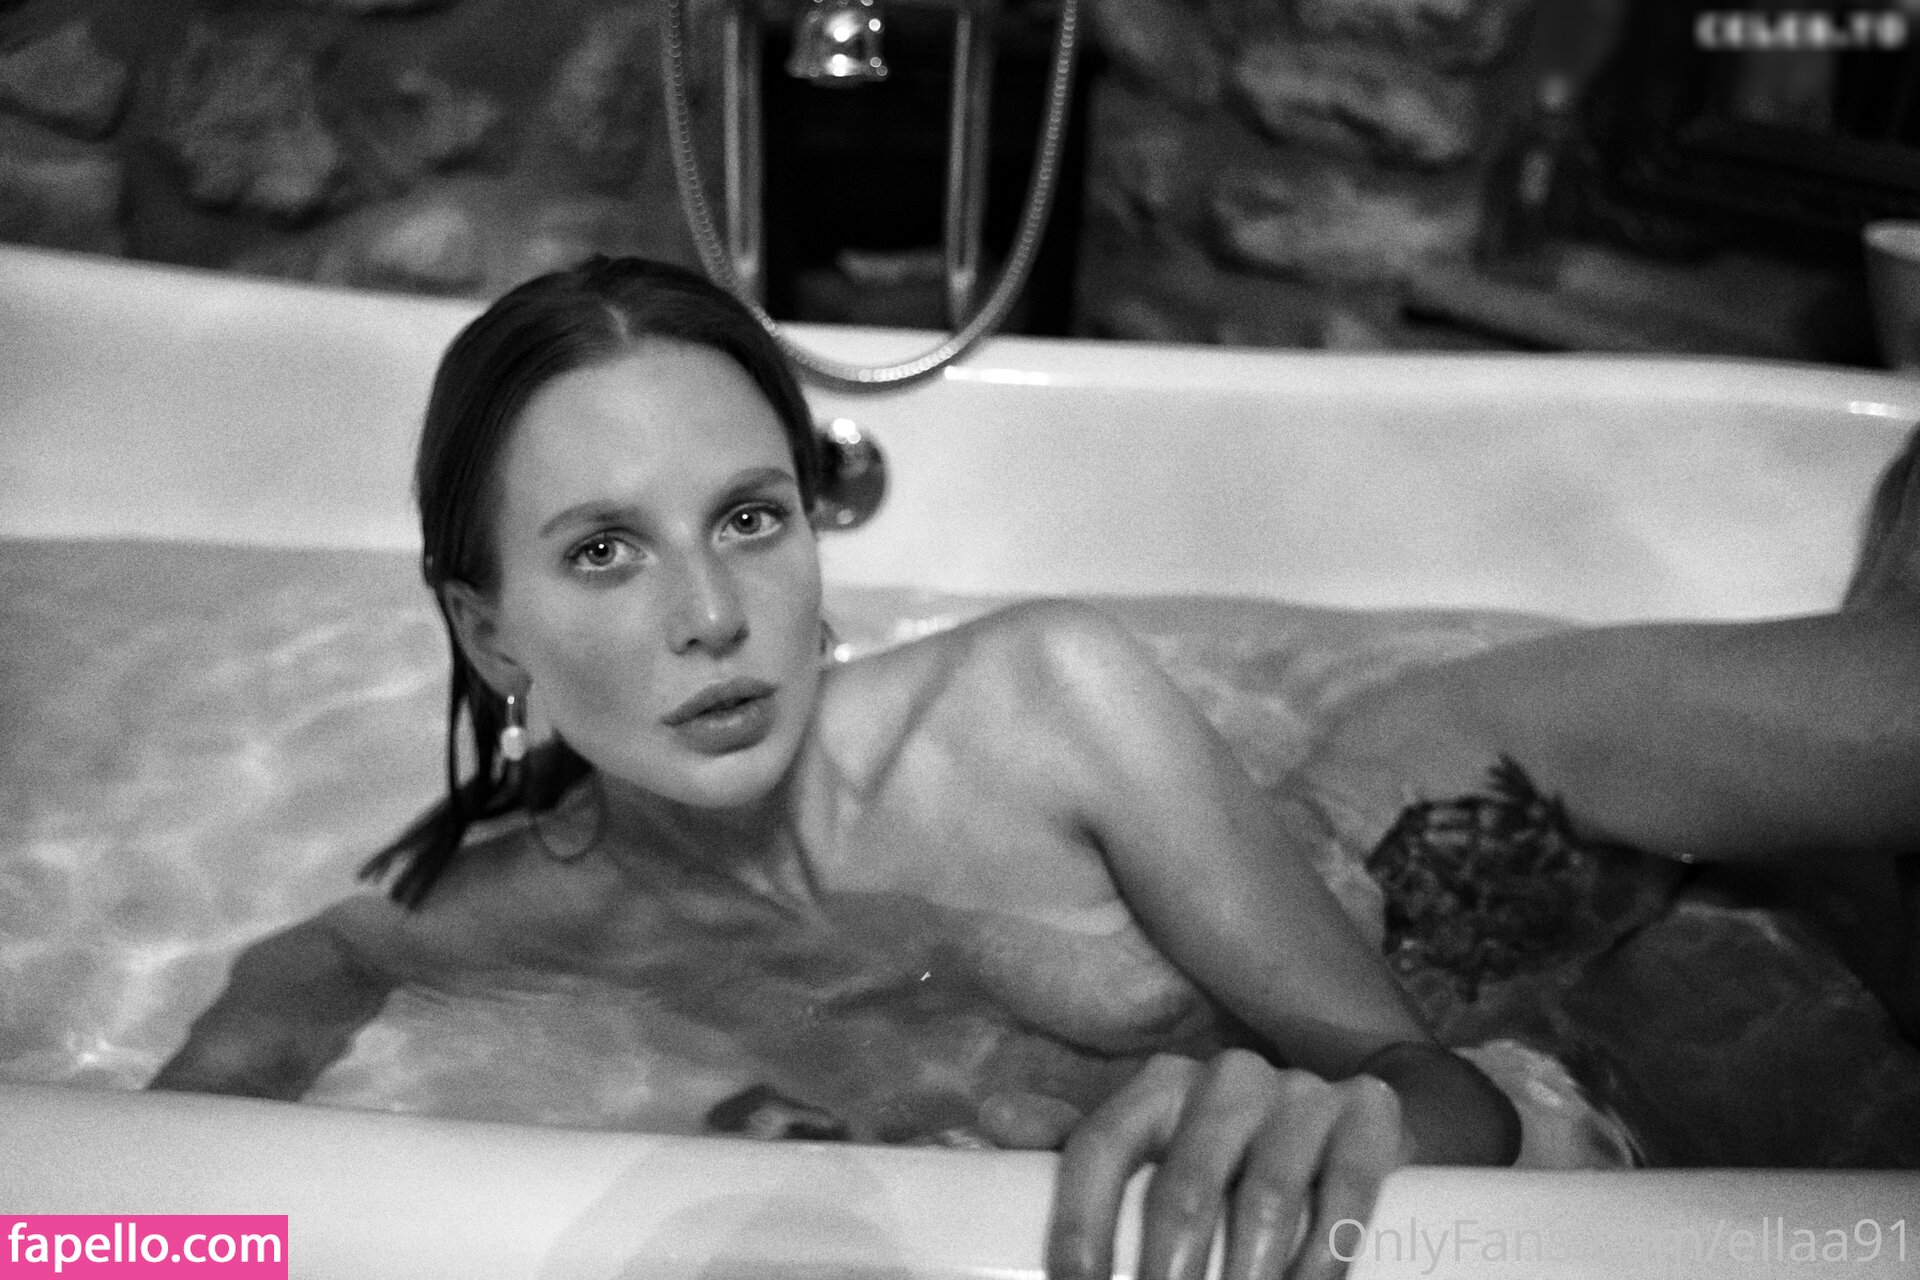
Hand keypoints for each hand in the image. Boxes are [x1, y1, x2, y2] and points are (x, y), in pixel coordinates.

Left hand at [1046, 1050, 1408, 1279]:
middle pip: (1182, 1184)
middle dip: (1167, 1273)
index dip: (1081, 1223)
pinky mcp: (1368, 1115)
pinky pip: (1345, 1191)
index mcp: (1160, 1086)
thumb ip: (1081, 1139)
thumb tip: (993, 1118)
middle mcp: (1227, 1077)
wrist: (1358, 1117)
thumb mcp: (1156, 1143)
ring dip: (1246, 1279)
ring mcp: (1302, 1093)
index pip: (1101, 1146)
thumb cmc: (1233, 1148)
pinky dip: (1322, 1259)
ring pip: (1264, 1196)